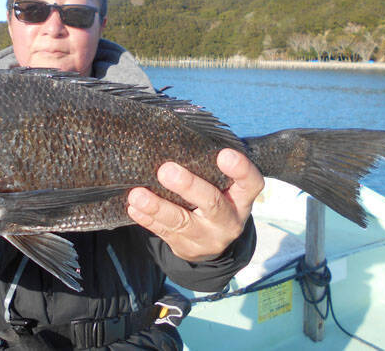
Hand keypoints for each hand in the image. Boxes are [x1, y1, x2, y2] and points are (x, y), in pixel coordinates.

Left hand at [127, 148, 263, 261]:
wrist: (211, 242)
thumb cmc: (214, 198)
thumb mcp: (223, 187)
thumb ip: (209, 168)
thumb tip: (174, 136)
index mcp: (242, 199)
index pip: (250, 183)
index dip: (241, 170)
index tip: (224, 154)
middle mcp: (229, 220)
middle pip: (212, 203)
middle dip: (188, 186)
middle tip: (166, 170)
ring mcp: (207, 237)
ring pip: (182, 222)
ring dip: (157, 207)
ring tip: (137, 195)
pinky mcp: (186, 248)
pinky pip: (164, 233)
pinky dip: (147, 219)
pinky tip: (134, 208)